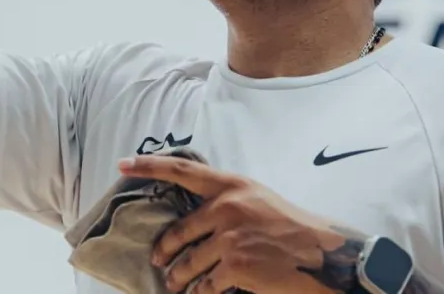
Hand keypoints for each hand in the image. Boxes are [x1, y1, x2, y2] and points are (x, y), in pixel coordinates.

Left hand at [118, 155, 366, 293]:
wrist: (319, 253)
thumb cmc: (289, 225)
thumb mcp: (257, 198)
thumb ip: (226, 200)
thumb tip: (195, 213)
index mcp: (231, 185)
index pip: (182, 170)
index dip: (150, 166)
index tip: (124, 163)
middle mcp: (226, 206)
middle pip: (177, 232)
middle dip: (165, 252)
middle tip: (159, 261)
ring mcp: (229, 236)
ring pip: (186, 263)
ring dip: (179, 278)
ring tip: (177, 284)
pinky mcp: (235, 265)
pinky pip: (205, 284)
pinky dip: (202, 292)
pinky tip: (207, 292)